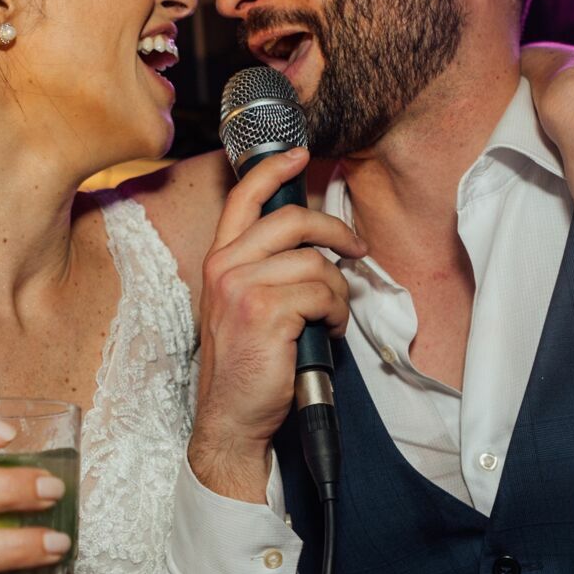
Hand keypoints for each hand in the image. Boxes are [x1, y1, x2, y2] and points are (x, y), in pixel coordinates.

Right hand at [190, 147, 364, 501]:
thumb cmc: (245, 365)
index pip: (244, 198)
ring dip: (337, 292)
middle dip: (335, 232)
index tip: (299, 156)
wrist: (231, 417)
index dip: (274, 169)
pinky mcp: (268, 312)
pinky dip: (337, 314)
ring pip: (316, 263)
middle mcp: (225, 268)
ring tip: (331, 317)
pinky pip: (324, 293)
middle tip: (355, 251)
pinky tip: (327, 332)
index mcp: (218, 262)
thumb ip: (262, 269)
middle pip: (292, 220)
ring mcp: (244, 289)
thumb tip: (310, 244)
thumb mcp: (240, 307)